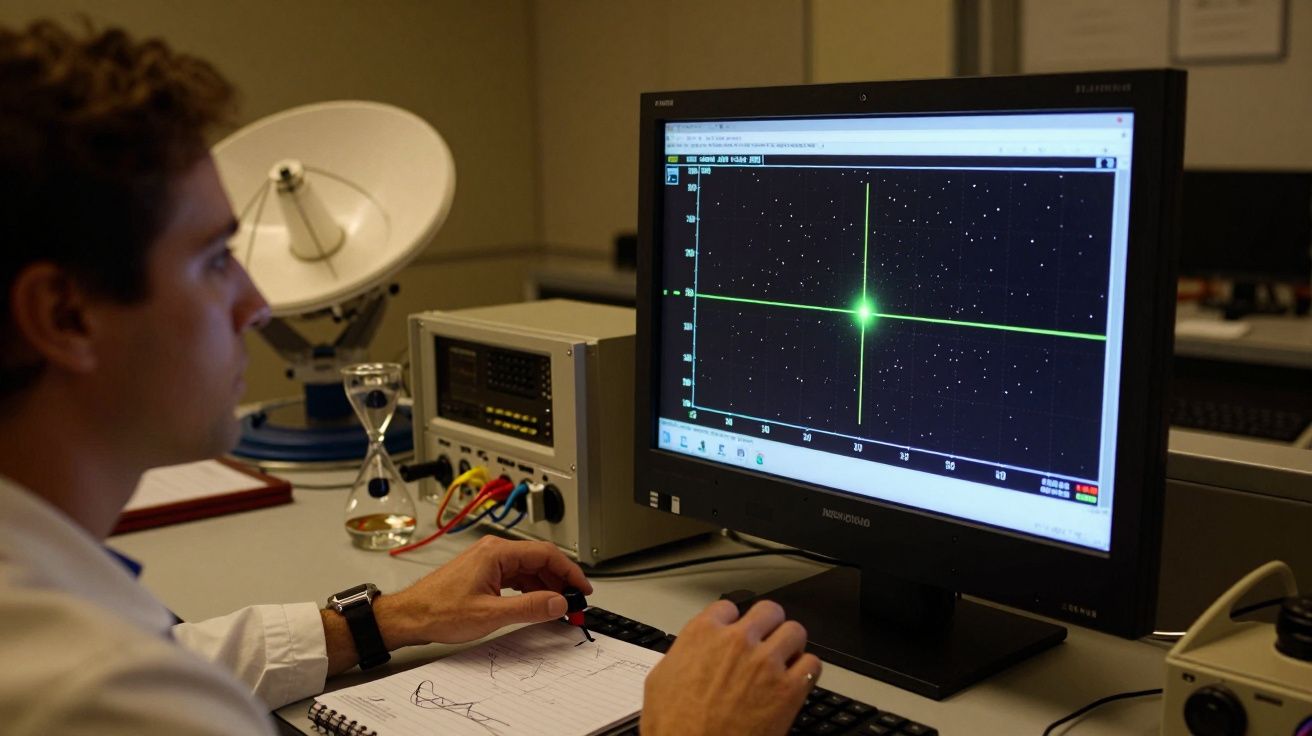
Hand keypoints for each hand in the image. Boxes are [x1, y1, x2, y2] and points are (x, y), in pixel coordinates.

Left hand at [374, 535, 592, 647]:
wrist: (409, 616)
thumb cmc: (438, 611)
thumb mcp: (490, 614)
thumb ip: (529, 607)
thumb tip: (558, 602)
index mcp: (497, 552)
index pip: (546, 554)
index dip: (570, 571)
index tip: (582, 589)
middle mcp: (494, 551)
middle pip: (540, 560)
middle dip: (560, 581)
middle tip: (574, 603)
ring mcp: (489, 561)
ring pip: (529, 569)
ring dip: (546, 586)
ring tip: (558, 606)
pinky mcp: (484, 573)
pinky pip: (517, 576)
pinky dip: (531, 589)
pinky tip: (536, 603)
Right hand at [640, 599, 820, 735]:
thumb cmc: (673, 726)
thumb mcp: (660, 680)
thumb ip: (682, 654)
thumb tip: (691, 651)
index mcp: (703, 634)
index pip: (729, 607)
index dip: (732, 623)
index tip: (734, 634)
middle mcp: (737, 641)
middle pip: (768, 610)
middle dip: (767, 625)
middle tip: (765, 641)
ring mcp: (765, 663)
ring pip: (795, 631)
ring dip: (789, 645)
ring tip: (784, 659)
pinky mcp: (788, 689)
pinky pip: (812, 664)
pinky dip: (805, 670)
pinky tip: (795, 680)